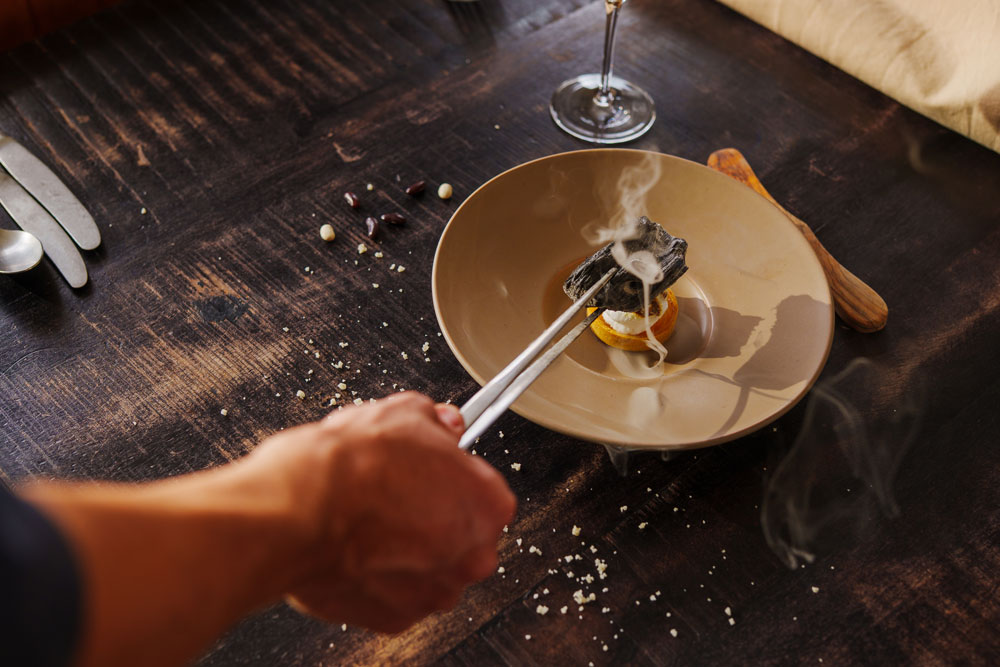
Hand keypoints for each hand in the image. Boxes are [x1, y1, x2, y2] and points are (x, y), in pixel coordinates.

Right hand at [245, 392, 515, 632]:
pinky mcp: (397, 617)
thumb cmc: (350, 469)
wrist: (297, 514)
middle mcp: (473, 554)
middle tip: (396, 496)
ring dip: (410, 550)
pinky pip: (398, 593)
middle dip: (436, 516)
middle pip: (464, 534)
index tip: (433, 471)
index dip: (453, 477)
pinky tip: (358, 549)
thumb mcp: (402, 413)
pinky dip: (382, 576)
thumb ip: (434, 421)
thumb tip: (442, 423)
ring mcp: (435, 591)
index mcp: (487, 504)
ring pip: (432, 567)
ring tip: (371, 522)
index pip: (485, 489)